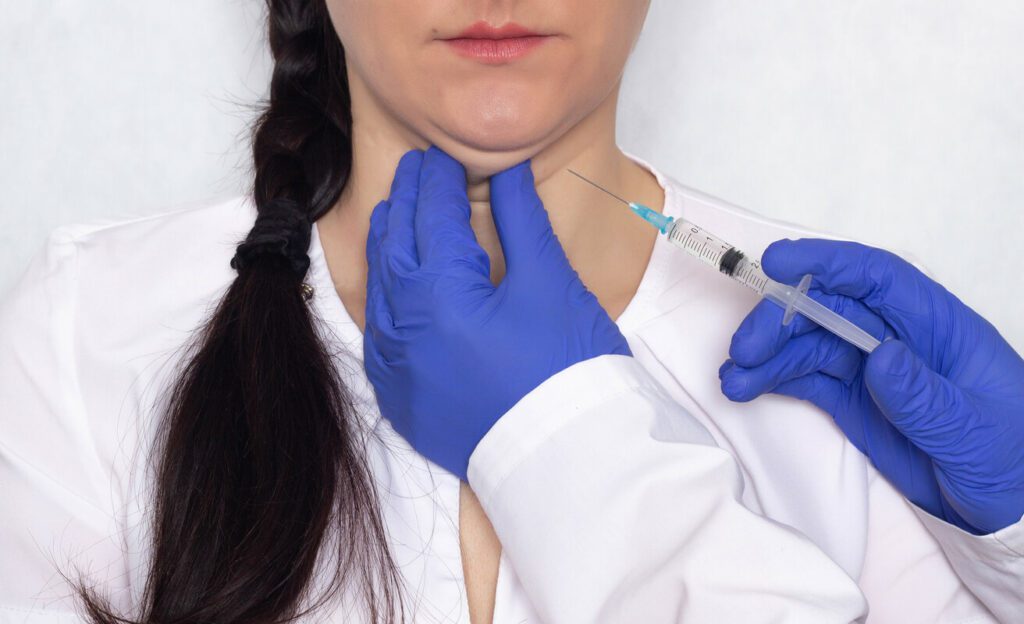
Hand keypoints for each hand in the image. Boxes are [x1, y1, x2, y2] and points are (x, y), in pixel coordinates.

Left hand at [363, 146, 630, 479]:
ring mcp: (396, 367)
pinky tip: (394, 284)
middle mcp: (403, 328)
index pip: (430, 215)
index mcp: (440, 293)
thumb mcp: (550, 283)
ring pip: (379, 288)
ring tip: (397, 214)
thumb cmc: (568, 370)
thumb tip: (505, 169)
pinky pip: (379, 332)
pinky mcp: (401, 396)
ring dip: (388, 245)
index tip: (442, 155)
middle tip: (416, 170)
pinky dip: (385, 297)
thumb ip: (520, 219)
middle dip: (405, 201)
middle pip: (395, 244)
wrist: (565, 459)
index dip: (436, 178)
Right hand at [719, 238, 1023, 533]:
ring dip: (766, 356)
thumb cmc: (1009, 455)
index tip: (776, 261)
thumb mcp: (972, 429)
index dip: (826, 262)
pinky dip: (770, 380)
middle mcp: (896, 336)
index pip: (877, 276)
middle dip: (780, 320)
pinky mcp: (852, 398)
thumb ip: (924, 395)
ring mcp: (870, 367)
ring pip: (807, 342)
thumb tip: (881, 356)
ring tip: (733, 380)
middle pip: (828, 308)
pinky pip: (804, 377)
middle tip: (745, 350)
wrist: (1008, 503)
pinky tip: (745, 387)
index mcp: (936, 325)